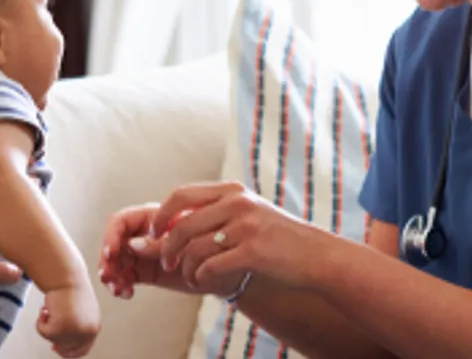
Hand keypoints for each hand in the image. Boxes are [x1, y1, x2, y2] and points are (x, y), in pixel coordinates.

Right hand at [37, 282, 100, 356]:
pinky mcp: (60, 328)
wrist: (65, 275)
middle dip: (54, 338)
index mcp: (94, 327)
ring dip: (47, 324)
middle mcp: (87, 332)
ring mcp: (75, 332)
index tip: (55, 347)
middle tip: (46, 323)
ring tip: (50, 308)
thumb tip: (60, 345)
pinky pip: (43, 332)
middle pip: (66, 349)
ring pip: (52, 339)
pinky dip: (40, 321)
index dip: (68, 352)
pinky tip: (45, 308)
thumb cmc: (70, 288)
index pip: (83, 350)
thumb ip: (76, 327)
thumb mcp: (80, 311)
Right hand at [97, 202, 243, 298]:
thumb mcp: (190, 244)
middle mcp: (145, 233)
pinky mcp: (145, 271)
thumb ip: (161, 243)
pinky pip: (123, 275)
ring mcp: (144, 252)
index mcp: (155, 217)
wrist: (229, 271)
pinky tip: (126, 293)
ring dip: (111, 273)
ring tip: (119, 289)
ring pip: (115, 260)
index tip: (112, 253)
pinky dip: (120, 283)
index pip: (122, 220)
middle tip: (110, 277)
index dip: (112, 235)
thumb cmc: (215, 248)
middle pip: (114, 241)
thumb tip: (131, 245)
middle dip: (107, 259)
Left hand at [156, 181, 327, 291]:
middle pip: (183, 223)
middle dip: (167, 246)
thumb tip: (174, 221)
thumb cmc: (278, 238)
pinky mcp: (254, 252)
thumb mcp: (249, 212)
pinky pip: (212, 266)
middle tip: (166, 262)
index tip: (154, 232)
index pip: (181, 194)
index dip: (161, 215)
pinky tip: (202, 282)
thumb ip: (217, 211)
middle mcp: (237, 203)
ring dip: (185, 267)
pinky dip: (200, 277)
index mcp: (232, 190)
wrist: (317, 255)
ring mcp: (246, 227)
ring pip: (195, 248)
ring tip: (187, 276)